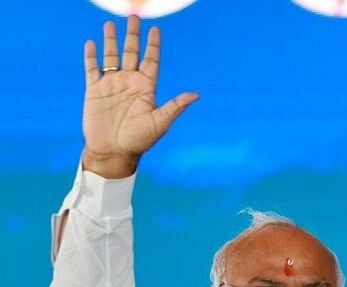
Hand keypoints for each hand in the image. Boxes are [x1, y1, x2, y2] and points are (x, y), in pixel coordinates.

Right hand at [81, 17, 197, 177]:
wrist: (113, 151)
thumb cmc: (139, 140)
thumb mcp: (160, 122)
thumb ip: (175, 106)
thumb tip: (196, 95)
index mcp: (147, 88)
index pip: (151, 60)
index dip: (153, 45)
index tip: (155, 28)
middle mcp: (130, 83)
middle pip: (132, 53)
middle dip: (132, 35)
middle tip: (133, 16)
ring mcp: (112, 85)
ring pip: (111, 56)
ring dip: (110, 40)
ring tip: (110, 24)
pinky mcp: (94, 90)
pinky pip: (92, 69)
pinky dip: (91, 56)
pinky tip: (92, 43)